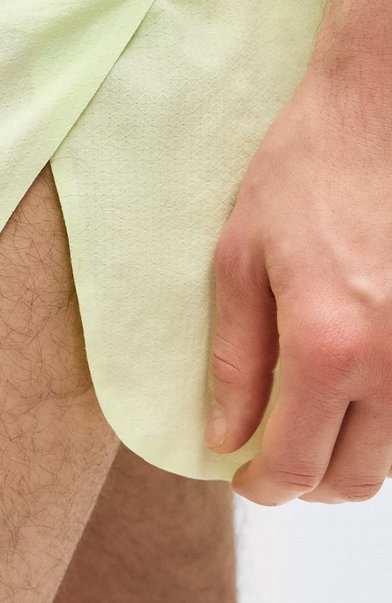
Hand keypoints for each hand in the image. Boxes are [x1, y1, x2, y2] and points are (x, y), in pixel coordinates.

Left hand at [206, 67, 391, 505]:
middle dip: (307, 483)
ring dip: (352, 456)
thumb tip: (227, 435)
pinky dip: (388, 421)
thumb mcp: (241, 258)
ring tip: (314, 420)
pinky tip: (356, 387)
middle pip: (356, 479)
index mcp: (328, 346)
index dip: (264, 487)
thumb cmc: (304, 173)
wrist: (380, 115)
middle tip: (274, 456)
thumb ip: (235, 358)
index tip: (245, 479)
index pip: (297, 465)